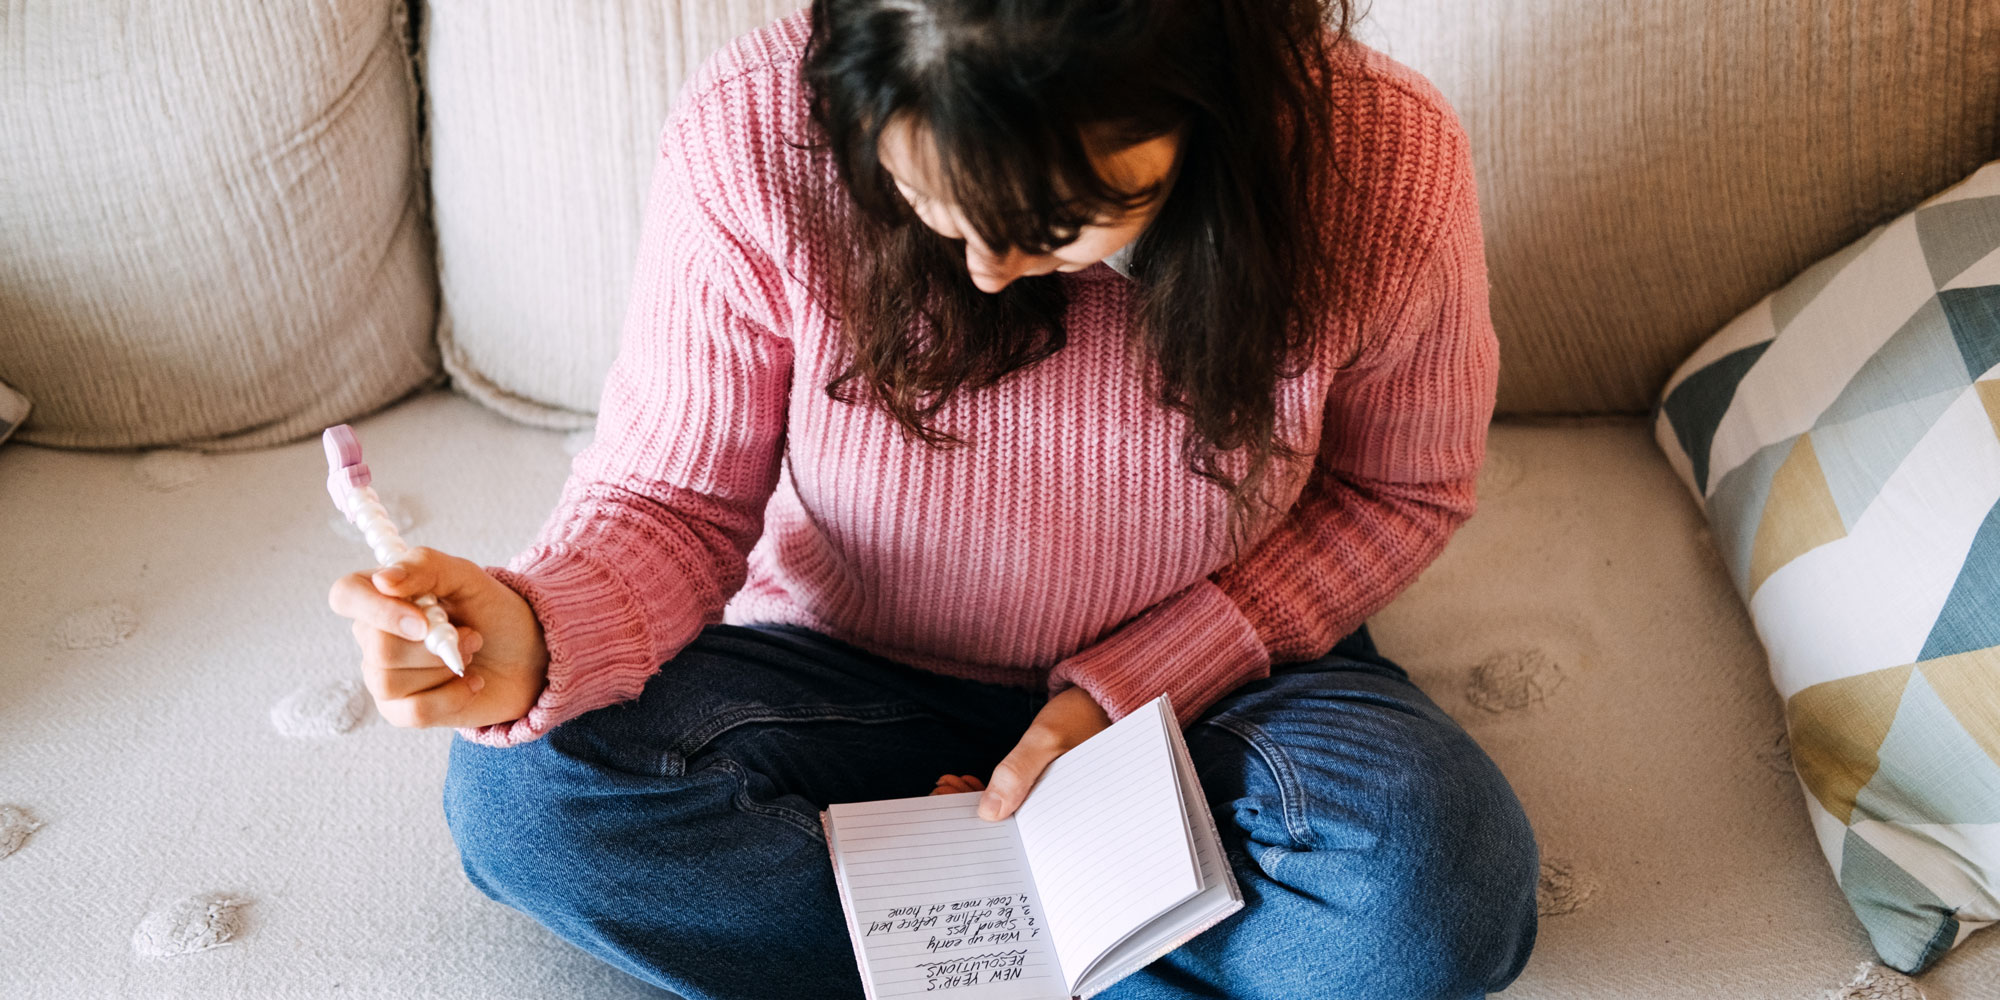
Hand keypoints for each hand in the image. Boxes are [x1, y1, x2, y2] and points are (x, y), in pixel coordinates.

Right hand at [327, 546, 549, 730]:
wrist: (525, 654)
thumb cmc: (490, 610)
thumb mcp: (467, 576)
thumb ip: (426, 567)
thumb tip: (382, 579)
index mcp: (381, 594)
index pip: (346, 595)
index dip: (377, 610)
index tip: (423, 620)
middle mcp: (373, 635)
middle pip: (377, 647)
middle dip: (435, 645)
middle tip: (472, 636)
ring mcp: (383, 675)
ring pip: (390, 681)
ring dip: (444, 669)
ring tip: (471, 654)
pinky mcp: (401, 709)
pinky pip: (412, 711)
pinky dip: (452, 697)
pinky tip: (472, 684)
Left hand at [931, 686, 1111, 821]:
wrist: (1101, 699)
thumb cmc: (1081, 716)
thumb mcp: (1046, 739)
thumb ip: (1018, 773)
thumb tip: (989, 813)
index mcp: (1072, 815)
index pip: (1024, 840)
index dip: (987, 832)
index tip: (953, 814)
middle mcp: (1065, 817)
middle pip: (1016, 832)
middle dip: (979, 818)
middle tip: (943, 795)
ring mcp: (1055, 804)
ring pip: (1015, 817)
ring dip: (983, 804)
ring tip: (950, 787)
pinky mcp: (1048, 791)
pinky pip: (1018, 801)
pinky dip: (994, 794)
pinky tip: (970, 784)